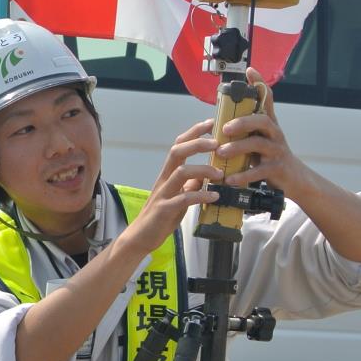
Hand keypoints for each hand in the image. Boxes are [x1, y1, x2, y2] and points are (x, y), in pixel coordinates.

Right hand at [119, 122, 222, 256]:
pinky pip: (184, 198)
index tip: (210, 123)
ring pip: (181, 172)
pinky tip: (214, 196)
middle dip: (198, 143)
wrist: (140, 238)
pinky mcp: (164, 209)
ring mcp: (163, 194)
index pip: (179, 146)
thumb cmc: (160, 217)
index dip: (194, 132)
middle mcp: (164, 180)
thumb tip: (206, 177)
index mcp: (167, 174)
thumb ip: (190, 185)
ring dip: (204, 170)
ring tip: (220, 175)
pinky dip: (201, 195)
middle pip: (177, 151)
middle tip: (217, 144)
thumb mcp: (178, 197)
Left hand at [216, 68, 313, 199]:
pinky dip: (243, 175)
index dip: (260, 85)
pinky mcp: (277, 169)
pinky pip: (259, 171)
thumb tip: (221, 121)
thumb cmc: (270, 157)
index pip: (266, 100)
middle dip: (242, 122)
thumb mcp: (259, 139)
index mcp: (268, 125)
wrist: (294, 179)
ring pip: (259, 144)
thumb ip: (245, 130)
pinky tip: (230, 178)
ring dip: (238, 147)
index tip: (250, 71)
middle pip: (262, 121)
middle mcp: (274, 134)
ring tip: (221, 153)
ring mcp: (277, 151)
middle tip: (225, 128)